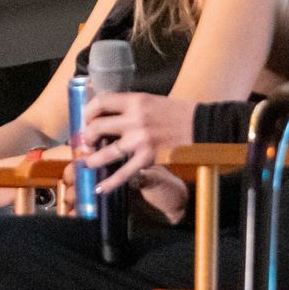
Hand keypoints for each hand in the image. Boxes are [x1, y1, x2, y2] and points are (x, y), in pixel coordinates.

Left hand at [79, 92, 196, 193]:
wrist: (202, 126)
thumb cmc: (175, 113)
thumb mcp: (150, 101)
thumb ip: (129, 107)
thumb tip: (104, 114)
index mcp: (135, 101)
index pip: (101, 102)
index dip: (88, 111)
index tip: (86, 119)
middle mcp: (135, 119)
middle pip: (98, 127)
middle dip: (87, 137)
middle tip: (86, 142)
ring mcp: (141, 140)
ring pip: (106, 152)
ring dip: (92, 159)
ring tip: (87, 163)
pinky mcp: (149, 157)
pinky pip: (124, 173)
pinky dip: (110, 182)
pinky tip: (99, 188)